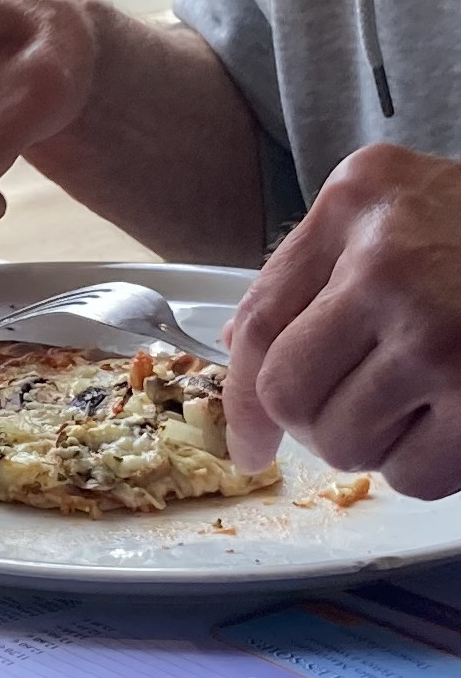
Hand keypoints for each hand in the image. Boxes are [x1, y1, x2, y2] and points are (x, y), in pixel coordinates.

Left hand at [223, 144, 460, 499]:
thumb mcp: (394, 209)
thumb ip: (314, 268)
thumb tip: (238, 349)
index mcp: (357, 203)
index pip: (260, 323)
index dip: (241, 399)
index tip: (246, 440)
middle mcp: (390, 263)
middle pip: (291, 396)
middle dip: (315, 424)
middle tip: (357, 415)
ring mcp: (442, 332)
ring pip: (349, 443)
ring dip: (378, 443)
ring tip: (425, 402)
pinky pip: (414, 474)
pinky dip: (427, 466)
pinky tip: (456, 420)